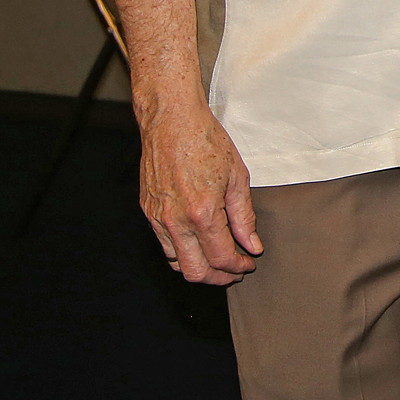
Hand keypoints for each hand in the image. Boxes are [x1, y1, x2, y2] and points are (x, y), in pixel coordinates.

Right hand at [137, 94, 262, 284]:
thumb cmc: (205, 141)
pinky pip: (164, 245)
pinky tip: (198, 243)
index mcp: (202, 212)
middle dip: (218, 277)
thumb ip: (244, 216)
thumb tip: (252, 244)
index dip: (239, 267)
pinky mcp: (147, 212)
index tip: (249, 263)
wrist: (172, 121)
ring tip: (218, 259)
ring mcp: (157, 218)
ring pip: (176, 263)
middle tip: (235, 270)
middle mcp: (175, 221)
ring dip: (199, 268)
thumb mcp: (237, 176)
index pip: (221, 258)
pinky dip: (182, 253)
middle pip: (195, 272)